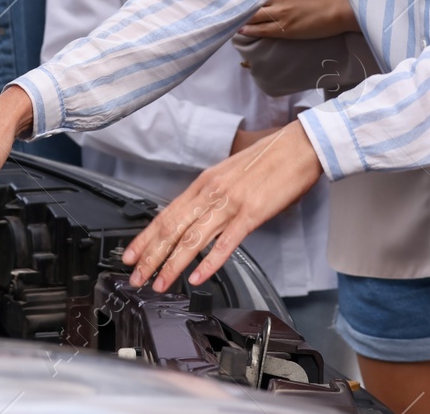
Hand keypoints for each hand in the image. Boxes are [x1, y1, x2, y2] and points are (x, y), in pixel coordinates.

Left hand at [122, 121, 322, 290]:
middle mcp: (211, 193)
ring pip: (193, 238)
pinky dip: (210, 262)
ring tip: (161, 283)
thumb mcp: (229, 175)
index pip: (166, 214)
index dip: (146, 237)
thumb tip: (197, 216)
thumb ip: (212, 196)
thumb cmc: (268, 159)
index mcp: (204, 183)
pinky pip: (226, 243)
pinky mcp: (252, 214)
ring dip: (173, 264)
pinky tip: (198, 277)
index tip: (131, 255)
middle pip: (172, 229)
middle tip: (136, 277)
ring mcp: (230, 204)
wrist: (298, 147)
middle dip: (151, 256)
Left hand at [238, 0, 358, 39]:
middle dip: (235, 2)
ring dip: (239, 18)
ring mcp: (281, 12)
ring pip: (253, 15)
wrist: (342, 7)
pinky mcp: (286, 28)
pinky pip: (262, 30)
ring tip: (227, 19)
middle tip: (221, 4)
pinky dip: (249, 30)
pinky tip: (239, 30)